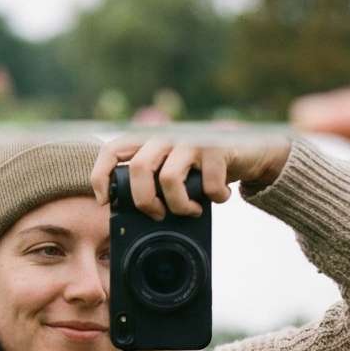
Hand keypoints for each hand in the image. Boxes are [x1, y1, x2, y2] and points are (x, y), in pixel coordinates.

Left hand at [90, 132, 291, 220]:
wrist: (248, 151)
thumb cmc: (202, 168)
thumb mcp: (173, 170)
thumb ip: (152, 181)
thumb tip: (129, 213)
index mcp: (149, 140)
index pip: (112, 150)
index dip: (101, 176)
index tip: (105, 201)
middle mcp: (166, 135)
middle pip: (139, 170)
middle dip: (145, 202)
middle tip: (158, 215)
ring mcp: (191, 139)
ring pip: (169, 179)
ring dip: (180, 206)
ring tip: (192, 210)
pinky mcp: (216, 147)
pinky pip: (207, 183)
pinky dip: (215, 197)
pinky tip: (220, 195)